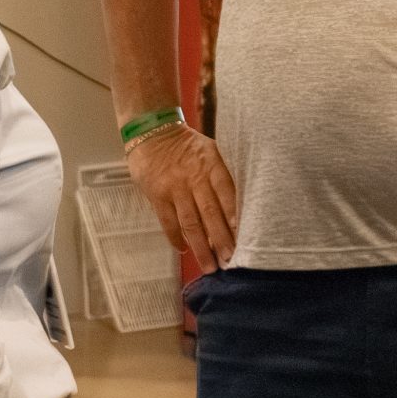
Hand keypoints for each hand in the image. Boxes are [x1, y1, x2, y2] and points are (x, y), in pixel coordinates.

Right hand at [125, 123, 238, 270]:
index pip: (227, 194)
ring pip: (190, 222)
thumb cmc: (186, 145)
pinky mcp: (157, 194)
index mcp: (211, 164)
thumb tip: (241, 206)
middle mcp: (193, 177)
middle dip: (221, 240)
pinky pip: (168, 221)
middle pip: (210, 213)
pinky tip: (183, 250)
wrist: (151, 131)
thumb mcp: (210, 151)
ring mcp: (174, 187)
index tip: (246, 238)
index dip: (235, 217)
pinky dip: (175, 237)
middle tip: (231, 262)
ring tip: (209, 267)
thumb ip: (223, 174)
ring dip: (200, 247)